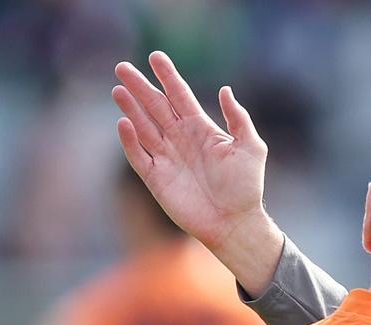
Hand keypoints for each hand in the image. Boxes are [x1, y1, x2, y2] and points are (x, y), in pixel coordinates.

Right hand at [112, 51, 281, 293]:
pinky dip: (129, 141)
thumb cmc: (246, 187)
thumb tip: (225, 90)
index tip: (155, 56)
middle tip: (123, 67)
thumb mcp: (251, 149)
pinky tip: (123, 123)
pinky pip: (138, 155)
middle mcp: (181, 139)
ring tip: (118, 89)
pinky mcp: (156, 178)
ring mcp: (167, 157)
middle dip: (140, 87)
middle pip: (156, 107)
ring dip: (131, 108)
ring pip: (144, 127)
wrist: (235, 222)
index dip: (168, 76)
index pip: (180, 96)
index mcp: (202, 129)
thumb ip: (239, 119)